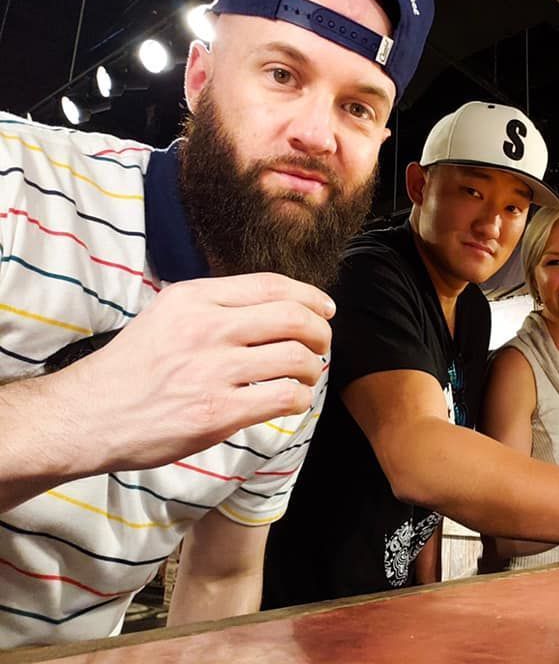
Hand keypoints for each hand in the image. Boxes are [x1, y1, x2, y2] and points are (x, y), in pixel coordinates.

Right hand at [48, 273, 334, 473]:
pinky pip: (285, 396)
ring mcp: (213, 370)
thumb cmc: (133, 368)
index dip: (311, 296)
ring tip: (306, 375)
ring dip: (314, 368)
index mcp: (194, 297)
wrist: (88, 416)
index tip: (326, 309)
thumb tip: (277, 306)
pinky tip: (292, 399)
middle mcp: (206, 327)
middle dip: (320, 332)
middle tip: (322, 346)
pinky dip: (301, 397)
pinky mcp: (218, 412)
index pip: (272, 285)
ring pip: (297, 358)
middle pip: (294, 318)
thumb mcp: (167, 314)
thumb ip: (216, 305)